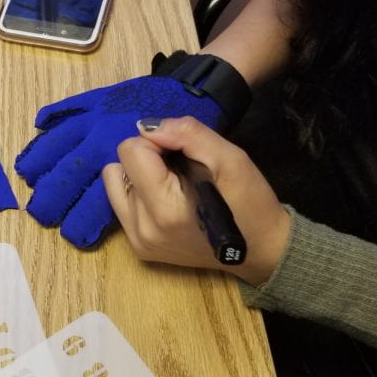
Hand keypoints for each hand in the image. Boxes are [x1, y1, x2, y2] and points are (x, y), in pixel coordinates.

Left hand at [15, 54, 250, 248]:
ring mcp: (137, 243)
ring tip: (174, 185)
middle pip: (115, 166)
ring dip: (138, 176)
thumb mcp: (229, 158)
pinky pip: (121, 204)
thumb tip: (147, 126)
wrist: (262, 251)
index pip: (130, 149)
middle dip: (144, 159)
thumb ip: (187, 134)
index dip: (158, 142)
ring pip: (113, 184)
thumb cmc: (249, 203)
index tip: (183, 155)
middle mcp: (141, 229)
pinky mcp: (138, 249)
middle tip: (179, 171)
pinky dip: (140, 194)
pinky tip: (169, 199)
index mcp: (162, 208)